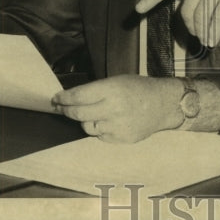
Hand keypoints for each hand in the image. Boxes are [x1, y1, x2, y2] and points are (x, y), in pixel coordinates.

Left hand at [51, 75, 182, 142]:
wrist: (164, 104)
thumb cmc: (141, 89)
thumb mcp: (118, 80)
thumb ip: (96, 89)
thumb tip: (72, 98)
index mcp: (112, 90)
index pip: (78, 96)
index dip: (63, 98)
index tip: (56, 99)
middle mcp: (112, 109)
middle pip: (77, 113)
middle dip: (65, 110)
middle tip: (60, 107)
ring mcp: (116, 126)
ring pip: (87, 126)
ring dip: (84, 120)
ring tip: (91, 112)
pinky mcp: (120, 139)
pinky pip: (99, 135)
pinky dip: (99, 128)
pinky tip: (107, 121)